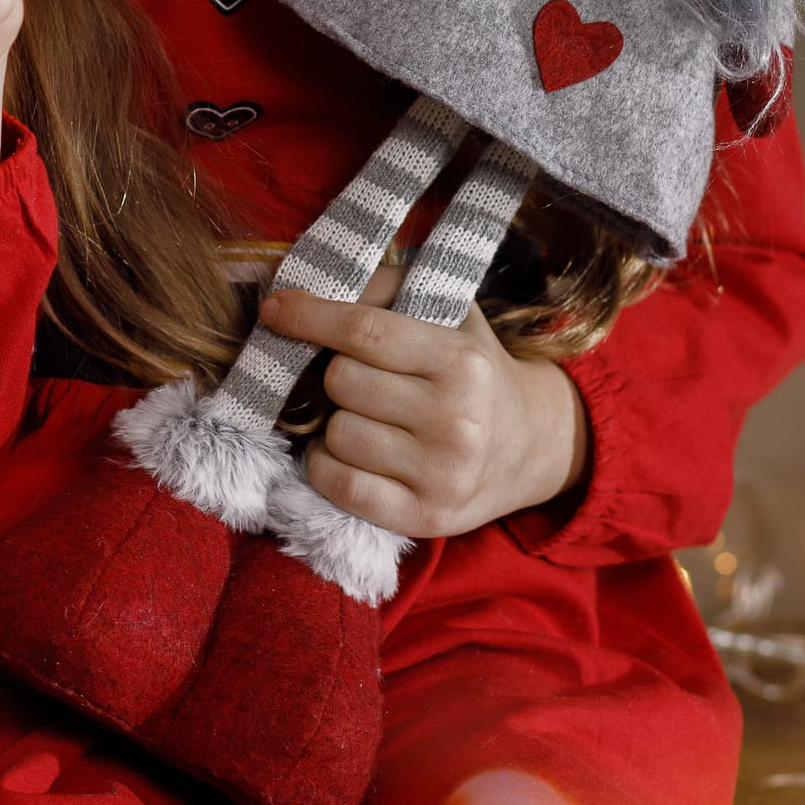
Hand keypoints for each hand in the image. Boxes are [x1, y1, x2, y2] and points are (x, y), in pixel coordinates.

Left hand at [258, 268, 589, 540]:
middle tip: (365, 379)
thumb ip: (384, 290)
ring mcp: (441, 475)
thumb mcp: (448, 315)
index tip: (275, 309)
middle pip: (340, 382)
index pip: (363, 332)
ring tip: (368, 418)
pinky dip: (328, 465)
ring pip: (334, 434)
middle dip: (338, 374)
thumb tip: (307, 286)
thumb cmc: (470, 370)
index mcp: (462, 363)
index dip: (309, 316)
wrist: (530, 444)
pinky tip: (354, 453)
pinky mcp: (423, 519)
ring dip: (335, 423)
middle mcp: (456, 421)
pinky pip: (337, 484)